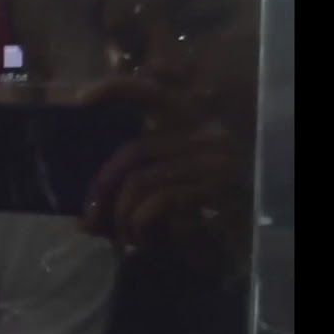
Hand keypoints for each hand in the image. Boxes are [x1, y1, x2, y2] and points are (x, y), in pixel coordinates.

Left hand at [79, 78, 249, 273]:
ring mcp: (216, 161)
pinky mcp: (220, 189)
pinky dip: (139, 224)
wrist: (251, 245)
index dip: (118, 89)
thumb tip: (86, 215)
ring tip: (120, 236)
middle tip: (87, 219)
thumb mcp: (170, 192)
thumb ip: (132, 189)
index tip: (82, 98)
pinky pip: (160, 201)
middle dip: (102, 188)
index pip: (153, 93)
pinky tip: (140, 239)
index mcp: (194, 126)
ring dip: (119, 215)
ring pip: (140, 180)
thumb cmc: (208, 218)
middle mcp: (208, 136)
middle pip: (134, 151)